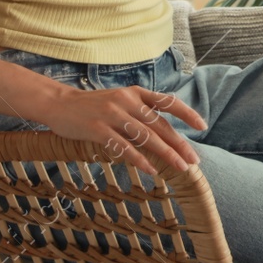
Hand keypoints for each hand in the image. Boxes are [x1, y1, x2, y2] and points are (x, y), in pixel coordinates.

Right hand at [38, 84, 207, 175]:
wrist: (59, 103)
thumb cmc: (94, 105)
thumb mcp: (120, 100)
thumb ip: (140, 110)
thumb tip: (164, 130)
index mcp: (136, 93)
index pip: (168, 102)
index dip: (187, 113)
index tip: (202, 126)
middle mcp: (127, 101)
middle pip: (160, 125)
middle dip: (180, 144)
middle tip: (194, 160)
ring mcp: (113, 115)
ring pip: (146, 137)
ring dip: (166, 154)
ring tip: (181, 168)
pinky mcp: (98, 129)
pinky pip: (124, 147)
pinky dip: (140, 160)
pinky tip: (152, 170)